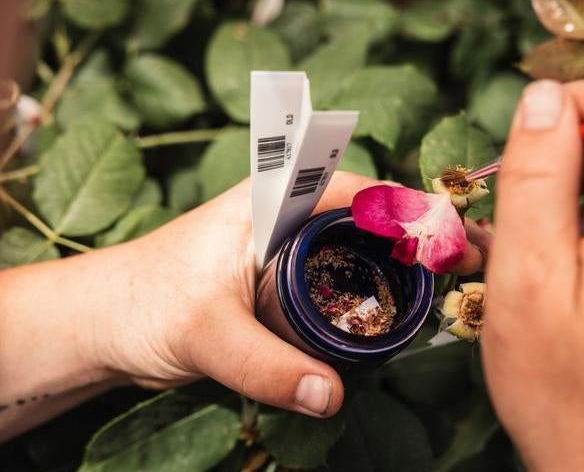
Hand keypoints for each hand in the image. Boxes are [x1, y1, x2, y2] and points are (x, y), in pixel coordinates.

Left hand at [89, 172, 486, 417]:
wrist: (109, 323)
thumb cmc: (145, 304)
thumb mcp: (207, 332)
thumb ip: (267, 365)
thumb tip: (331, 396)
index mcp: (273, 197)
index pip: (361, 189)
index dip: (415, 211)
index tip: (459, 241)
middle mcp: (290, 212)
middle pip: (374, 213)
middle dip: (426, 233)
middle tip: (472, 263)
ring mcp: (291, 244)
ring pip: (364, 242)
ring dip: (409, 259)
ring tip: (455, 283)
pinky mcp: (289, 276)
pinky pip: (348, 272)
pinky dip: (381, 284)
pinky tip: (407, 306)